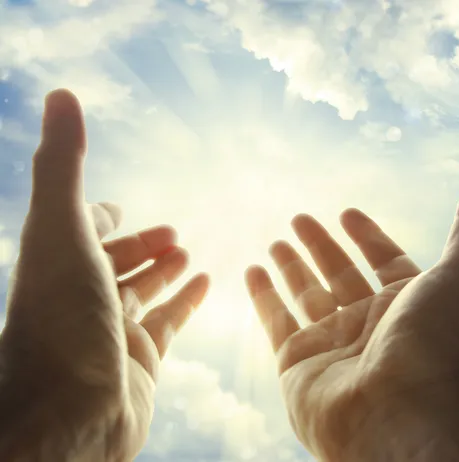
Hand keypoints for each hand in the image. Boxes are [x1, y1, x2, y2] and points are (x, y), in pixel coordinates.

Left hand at [0, 89, 208, 460]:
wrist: (68, 416)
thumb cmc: (61, 321)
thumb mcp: (61, 230)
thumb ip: (63, 164)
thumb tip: (62, 92)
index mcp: (57, 266)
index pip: (78, 232)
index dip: (99, 216)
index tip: (118, 206)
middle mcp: (81, 299)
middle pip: (114, 263)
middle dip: (141, 243)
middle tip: (172, 230)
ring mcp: (112, 331)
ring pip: (144, 292)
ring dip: (165, 269)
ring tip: (189, 249)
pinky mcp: (142, 361)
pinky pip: (169, 323)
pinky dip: (187, 300)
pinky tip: (207, 280)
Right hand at [246, 178, 458, 461]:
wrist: (400, 421)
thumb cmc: (434, 346)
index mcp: (406, 304)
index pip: (384, 259)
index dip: (368, 235)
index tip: (347, 212)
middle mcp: (369, 323)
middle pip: (339, 273)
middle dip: (320, 245)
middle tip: (300, 217)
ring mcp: (332, 344)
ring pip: (306, 294)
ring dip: (291, 267)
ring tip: (276, 241)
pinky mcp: (297, 364)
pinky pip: (275, 321)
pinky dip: (263, 296)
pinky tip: (252, 270)